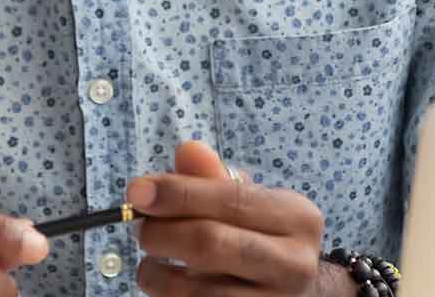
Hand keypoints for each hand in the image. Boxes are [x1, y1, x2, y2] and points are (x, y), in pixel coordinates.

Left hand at [128, 141, 339, 296]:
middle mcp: (295, 263)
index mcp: (297, 218)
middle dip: (162, 232)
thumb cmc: (262, 237)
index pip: (229, 200)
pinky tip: (165, 284)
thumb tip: (187, 151)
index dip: (178, 194)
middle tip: (140, 228)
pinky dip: (169, 296)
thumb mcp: (249, 201)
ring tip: (149, 262)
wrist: (295, 292)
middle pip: (211, 244)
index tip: (136, 192)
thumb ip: (214, 177)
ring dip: (158, 273)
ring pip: (198, 290)